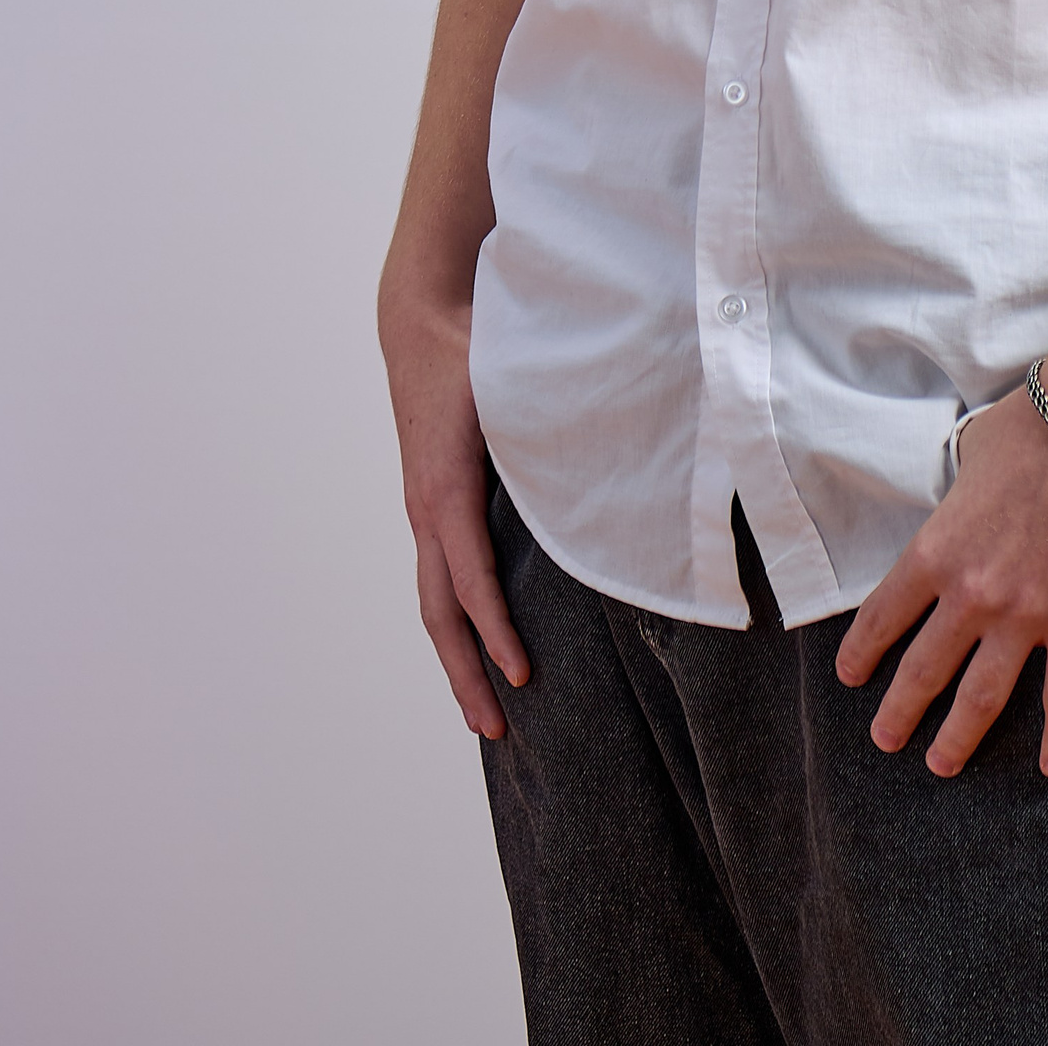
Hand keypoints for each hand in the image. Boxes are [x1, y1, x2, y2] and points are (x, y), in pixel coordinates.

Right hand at [379, 292, 529, 736]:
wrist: (422, 317)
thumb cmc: (476, 348)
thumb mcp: (514, 383)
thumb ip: (557, 421)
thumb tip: (625, 440)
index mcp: (446, 487)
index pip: (469, 577)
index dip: (495, 630)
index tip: (524, 673)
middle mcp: (427, 508)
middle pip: (440, 613)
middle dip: (467, 674)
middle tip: (499, 730)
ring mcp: (424, 510)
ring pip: (434, 604)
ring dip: (458, 660)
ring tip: (488, 712)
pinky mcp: (431, 504)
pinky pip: (441, 578)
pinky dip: (458, 621)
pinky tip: (483, 645)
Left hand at [834, 381, 1047, 777]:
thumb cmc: (1033, 427)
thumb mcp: (970, 454)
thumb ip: (960, 493)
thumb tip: (964, 495)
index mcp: (936, 550)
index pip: (883, 616)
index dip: (863, 652)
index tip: (851, 678)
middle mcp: (971, 594)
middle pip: (923, 669)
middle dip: (900, 711)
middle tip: (886, 739)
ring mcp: (1025, 616)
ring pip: (981, 698)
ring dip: (957, 737)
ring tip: (940, 764)